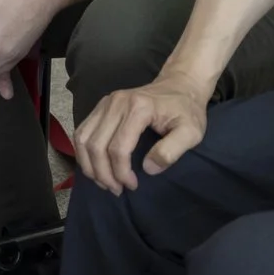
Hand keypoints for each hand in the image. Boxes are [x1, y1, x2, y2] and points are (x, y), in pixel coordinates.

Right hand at [72, 73, 210, 194]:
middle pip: (96, 145)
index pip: (119, 147)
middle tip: (116, 189)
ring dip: (89, 165)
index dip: (121, 172)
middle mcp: (116, 103)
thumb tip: (148, 169)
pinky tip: (94, 166)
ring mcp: (105, 103)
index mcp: (138, 108)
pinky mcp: (100, 106)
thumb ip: (172, 151)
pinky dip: (83, 152)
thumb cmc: (186, 110)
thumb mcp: (191, 132)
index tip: (132, 186)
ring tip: (103, 181)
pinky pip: (81, 132)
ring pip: (83, 139)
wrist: (179, 85)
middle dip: (102, 173)